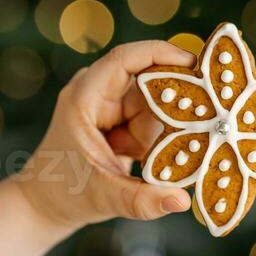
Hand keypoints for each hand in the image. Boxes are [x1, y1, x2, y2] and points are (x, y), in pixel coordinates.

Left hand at [15, 41, 195, 234]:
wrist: (47, 202)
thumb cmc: (65, 193)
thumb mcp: (104, 198)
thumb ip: (142, 200)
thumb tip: (181, 200)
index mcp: (85, 99)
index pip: (124, 60)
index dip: (160, 54)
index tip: (196, 64)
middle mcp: (99, 95)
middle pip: (150, 84)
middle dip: (177, 103)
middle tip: (208, 121)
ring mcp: (112, 106)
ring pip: (157, 107)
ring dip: (168, 131)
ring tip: (164, 158)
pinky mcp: (123, 120)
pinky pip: (155, 122)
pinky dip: (164, 139)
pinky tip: (163, 159)